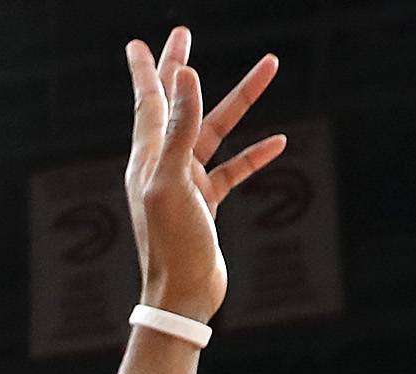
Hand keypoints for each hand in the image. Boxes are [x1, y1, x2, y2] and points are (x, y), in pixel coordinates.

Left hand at [123, 30, 284, 323]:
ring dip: (241, 101)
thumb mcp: (173, 182)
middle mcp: (163, 166)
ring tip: (270, 66)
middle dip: (180, 69)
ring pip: (215, 132)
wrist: (183, 296)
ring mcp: (186, 185)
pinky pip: (232, 169)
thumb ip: (180, 130)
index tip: (139, 43)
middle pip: (176, 106)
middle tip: (183, 34)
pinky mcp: (206, 205)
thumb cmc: (172, 245)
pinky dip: (253, 154)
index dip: (147, 70)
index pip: (148, 102)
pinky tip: (277, 142)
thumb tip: (186, 77)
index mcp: (148, 158)